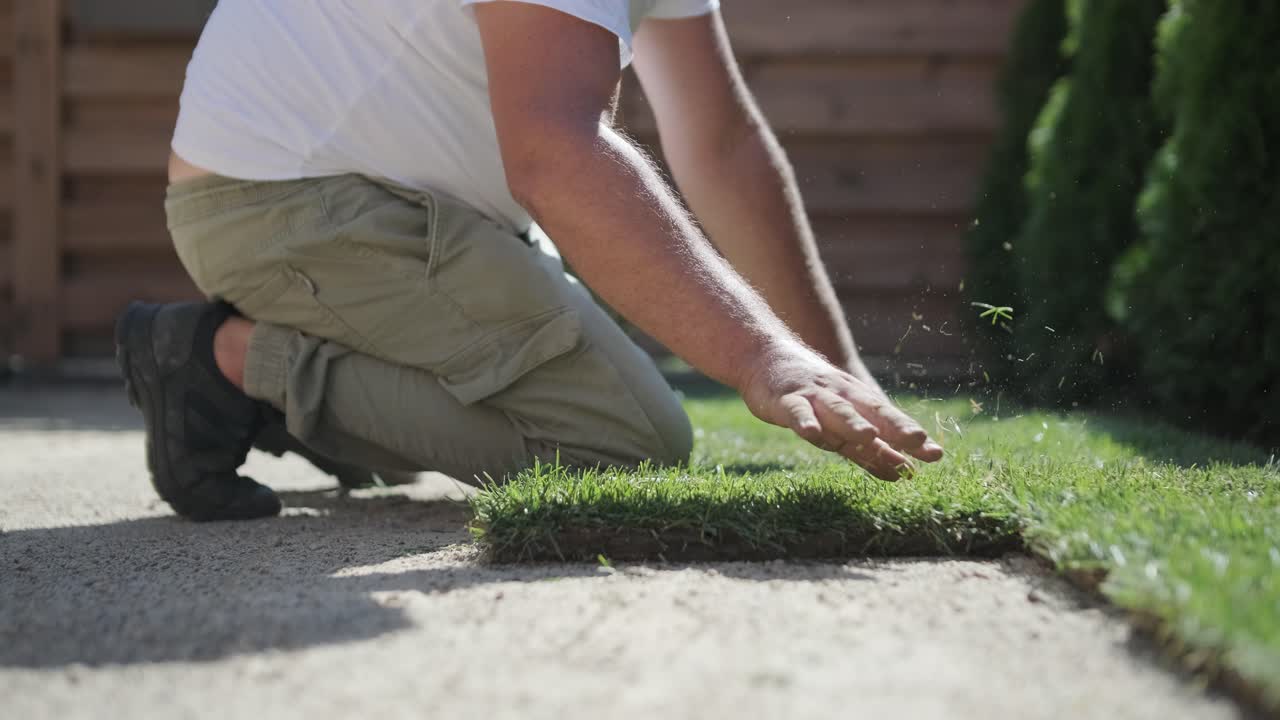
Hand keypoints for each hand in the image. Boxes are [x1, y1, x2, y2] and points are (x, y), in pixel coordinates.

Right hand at [740, 343, 943, 479]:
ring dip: (853, 423)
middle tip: (919, 441)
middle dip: (895, 427)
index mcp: (858, 401)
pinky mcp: (785, 400)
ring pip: (837, 411)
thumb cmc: (810, 393)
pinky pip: (796, 412)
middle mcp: (841, 396)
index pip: (890, 420)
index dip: (910, 436)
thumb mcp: (843, 420)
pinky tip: (812, 434)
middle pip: (872, 412)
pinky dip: (804, 421)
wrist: (766, 356)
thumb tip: (906, 474)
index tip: (936, 455)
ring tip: (870, 436)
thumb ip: (870, 448)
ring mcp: (814, 397)